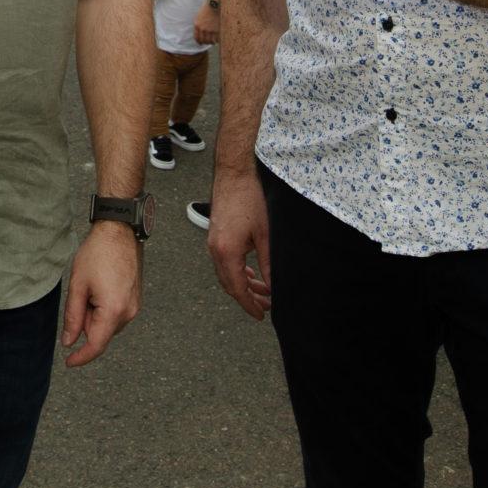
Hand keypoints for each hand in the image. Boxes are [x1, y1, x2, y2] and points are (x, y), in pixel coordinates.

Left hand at [61, 220, 141, 366]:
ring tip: (91, 286)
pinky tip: (100, 285)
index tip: (68, 363)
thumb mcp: (78, 285)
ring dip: (95, 314)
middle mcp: (129, 312)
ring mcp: (135, 305)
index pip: (96, 345)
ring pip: (108, 323)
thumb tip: (69, 342)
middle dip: (85, 322)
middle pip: (101, 333)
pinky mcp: (136, 299)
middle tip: (80, 294)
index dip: (81, 357)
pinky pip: (116, 313)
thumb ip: (72, 317)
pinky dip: (104, 307)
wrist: (120, 231)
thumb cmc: (98, 254)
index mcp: (113, 311)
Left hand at [193, 1, 220, 46]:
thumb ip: (199, 24)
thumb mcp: (198, 16)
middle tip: (207, 42)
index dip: (198, 41)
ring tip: (213, 42)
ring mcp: (209, 30)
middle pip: (203, 40)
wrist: (214, 5)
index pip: (196, 37)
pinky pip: (215, 39)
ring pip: (209, 41)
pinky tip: (217, 40)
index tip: (200, 43)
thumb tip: (201, 31)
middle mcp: (202, 29)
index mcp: (197, 25)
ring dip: (211, 42)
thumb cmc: (206, 9)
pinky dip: (216, 41)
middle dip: (205, 42)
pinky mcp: (216, 30)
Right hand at [205, 166, 272, 318]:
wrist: (235, 172)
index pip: (238, 289)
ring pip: (227, 274)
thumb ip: (268, 263)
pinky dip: (238, 271)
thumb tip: (273, 286)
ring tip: (262, 292)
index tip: (261, 315)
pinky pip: (225, 261)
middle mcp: (216, 249)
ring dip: (244, 284)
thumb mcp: (266, 235)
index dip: (250, 305)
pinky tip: (252, 273)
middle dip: (248, 298)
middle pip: (230, 284)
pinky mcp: (217, 235)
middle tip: (265, 307)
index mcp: (227, 252)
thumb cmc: (250, 197)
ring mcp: (214, 242)